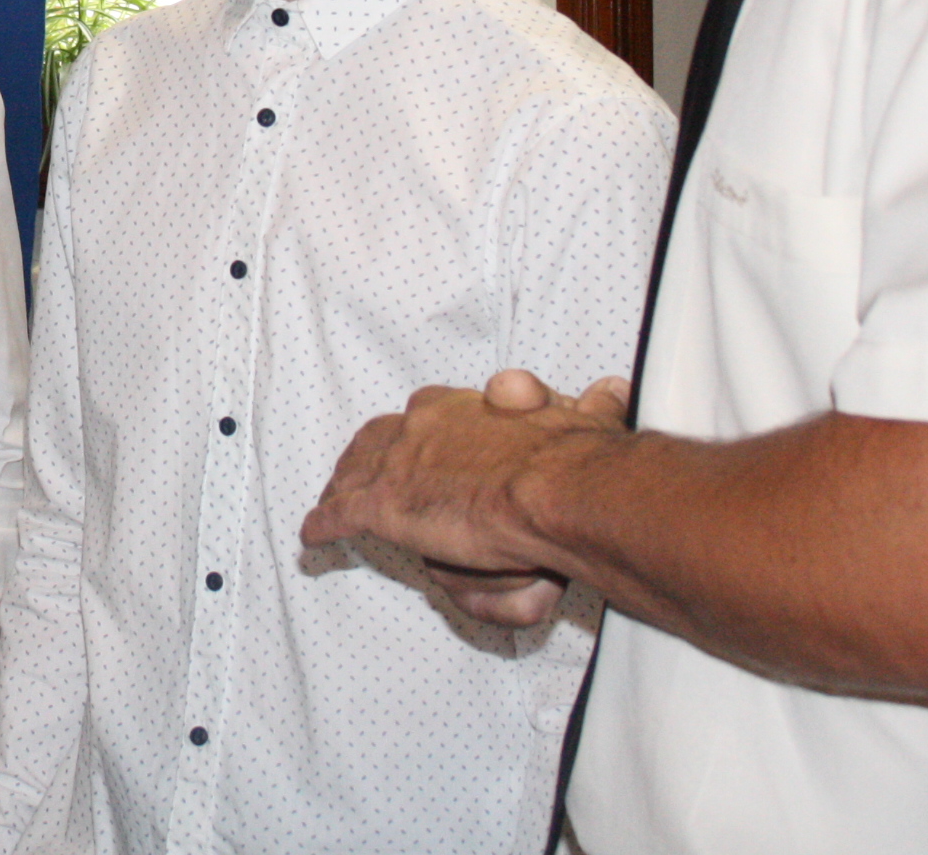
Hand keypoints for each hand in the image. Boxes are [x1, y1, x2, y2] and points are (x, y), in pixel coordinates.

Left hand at [303, 369, 626, 596]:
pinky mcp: (386, 506)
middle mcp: (420, 427)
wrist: (557, 484)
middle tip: (359, 474)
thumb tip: (613, 390)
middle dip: (367, 458)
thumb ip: (592, 408)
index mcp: (461, 408)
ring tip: (332, 503)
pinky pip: (342, 515)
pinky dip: (325, 526)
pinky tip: (314, 537)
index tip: (418, 444)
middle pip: (377, 440)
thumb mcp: (584, 420)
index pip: (425, 415)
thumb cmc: (573, 457)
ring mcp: (398, 465)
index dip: (417, 434)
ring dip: (342, 488)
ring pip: (353, 474)